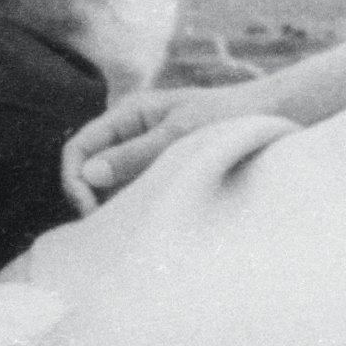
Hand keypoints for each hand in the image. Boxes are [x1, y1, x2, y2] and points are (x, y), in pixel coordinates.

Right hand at [61, 80, 273, 209]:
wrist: (270, 117)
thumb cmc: (227, 118)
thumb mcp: (179, 135)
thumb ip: (135, 155)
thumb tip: (88, 175)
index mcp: (128, 115)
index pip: (79, 147)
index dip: (74, 179)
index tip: (90, 211)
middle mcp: (130, 134)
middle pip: (89, 170)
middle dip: (91, 198)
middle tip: (111, 231)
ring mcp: (145, 155)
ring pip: (110, 186)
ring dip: (113, 207)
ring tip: (132, 230)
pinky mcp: (162, 173)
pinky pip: (135, 192)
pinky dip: (135, 208)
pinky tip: (150, 224)